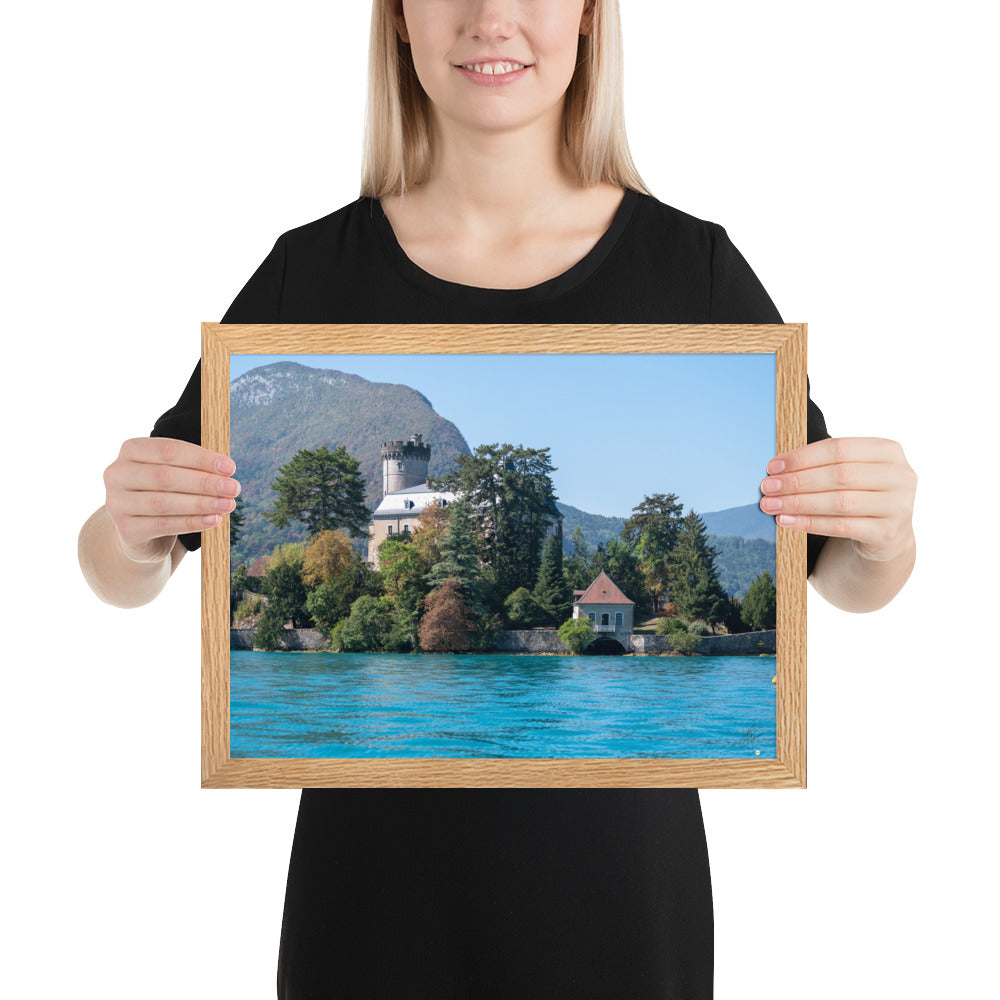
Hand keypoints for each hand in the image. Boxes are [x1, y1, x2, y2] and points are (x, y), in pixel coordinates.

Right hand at [103, 437, 239, 561]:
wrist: (141, 532)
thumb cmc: (164, 493)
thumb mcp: (175, 473)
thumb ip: (194, 467)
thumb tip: (226, 471)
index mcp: (131, 450)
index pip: (168, 450)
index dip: (201, 458)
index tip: (230, 467)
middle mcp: (117, 474)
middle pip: (165, 476)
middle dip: (204, 482)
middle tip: (234, 488)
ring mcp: (117, 503)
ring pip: (164, 502)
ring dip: (201, 503)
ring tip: (228, 505)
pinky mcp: (126, 529)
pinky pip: (164, 525)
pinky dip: (192, 522)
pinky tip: (214, 520)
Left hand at [759, 437, 915, 562]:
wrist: (888, 535)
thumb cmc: (861, 495)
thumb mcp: (853, 472)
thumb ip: (824, 464)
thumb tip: (776, 468)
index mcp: (889, 451)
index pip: (839, 448)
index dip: (803, 457)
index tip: (772, 466)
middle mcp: (900, 476)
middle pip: (839, 475)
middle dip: (796, 481)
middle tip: (767, 487)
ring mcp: (899, 506)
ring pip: (839, 502)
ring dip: (798, 503)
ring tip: (771, 505)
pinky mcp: (888, 533)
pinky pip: (840, 526)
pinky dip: (808, 523)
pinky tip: (786, 521)